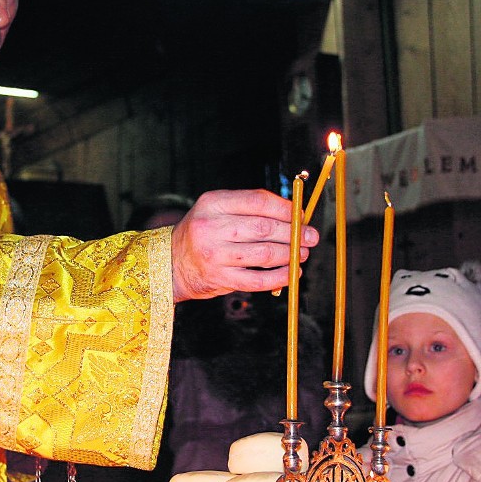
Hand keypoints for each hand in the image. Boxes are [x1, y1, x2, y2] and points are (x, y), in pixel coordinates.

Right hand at [171, 189, 318, 301]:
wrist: (169, 263)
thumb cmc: (202, 234)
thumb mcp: (216, 210)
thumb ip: (248, 209)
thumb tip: (294, 214)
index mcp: (213, 203)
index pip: (257, 201)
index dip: (285, 208)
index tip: (301, 214)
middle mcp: (211, 227)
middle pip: (264, 228)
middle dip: (294, 232)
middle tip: (310, 237)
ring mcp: (215, 255)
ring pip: (264, 254)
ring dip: (290, 254)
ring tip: (302, 253)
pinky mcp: (219, 278)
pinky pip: (257, 280)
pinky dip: (279, 277)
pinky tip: (291, 272)